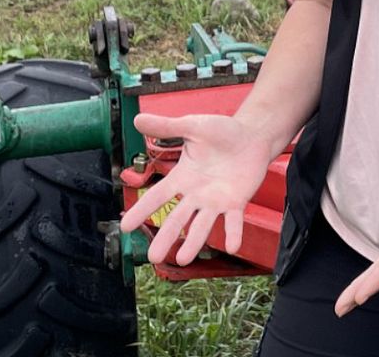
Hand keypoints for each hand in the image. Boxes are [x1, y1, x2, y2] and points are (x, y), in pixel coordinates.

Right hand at [119, 112, 276, 265]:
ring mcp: (216, 200)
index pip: (158, 196)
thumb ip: (167, 126)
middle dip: (166, 237)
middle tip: (154, 257)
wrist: (253, 134)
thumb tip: (137, 118)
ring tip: (184, 259)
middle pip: (177, 219)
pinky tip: (233, 245)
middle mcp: (196, 194)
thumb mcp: (193, 126)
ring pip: (202, 225)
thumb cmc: (222, 131)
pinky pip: (234, 220)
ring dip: (194, 242)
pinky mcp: (237, 201)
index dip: (142, 210)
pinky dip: (233, 233)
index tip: (126, 227)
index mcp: (183, 177)